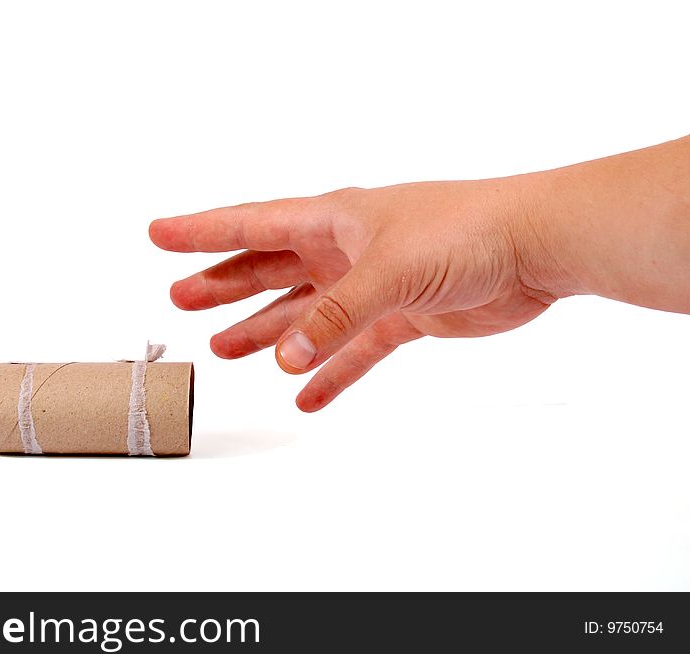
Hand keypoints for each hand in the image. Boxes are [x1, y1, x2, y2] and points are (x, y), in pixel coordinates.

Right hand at [149, 177, 555, 410]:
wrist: (532, 247)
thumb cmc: (464, 231)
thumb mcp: (386, 270)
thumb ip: (334, 316)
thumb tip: (287, 359)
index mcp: (332, 220)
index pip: (251, 225)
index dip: (201, 232)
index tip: (159, 234)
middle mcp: (344, 249)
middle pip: (268, 269)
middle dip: (223, 285)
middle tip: (181, 299)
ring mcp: (370, 284)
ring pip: (304, 312)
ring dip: (265, 330)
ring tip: (224, 348)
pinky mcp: (400, 317)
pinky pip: (352, 350)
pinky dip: (329, 372)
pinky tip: (306, 395)